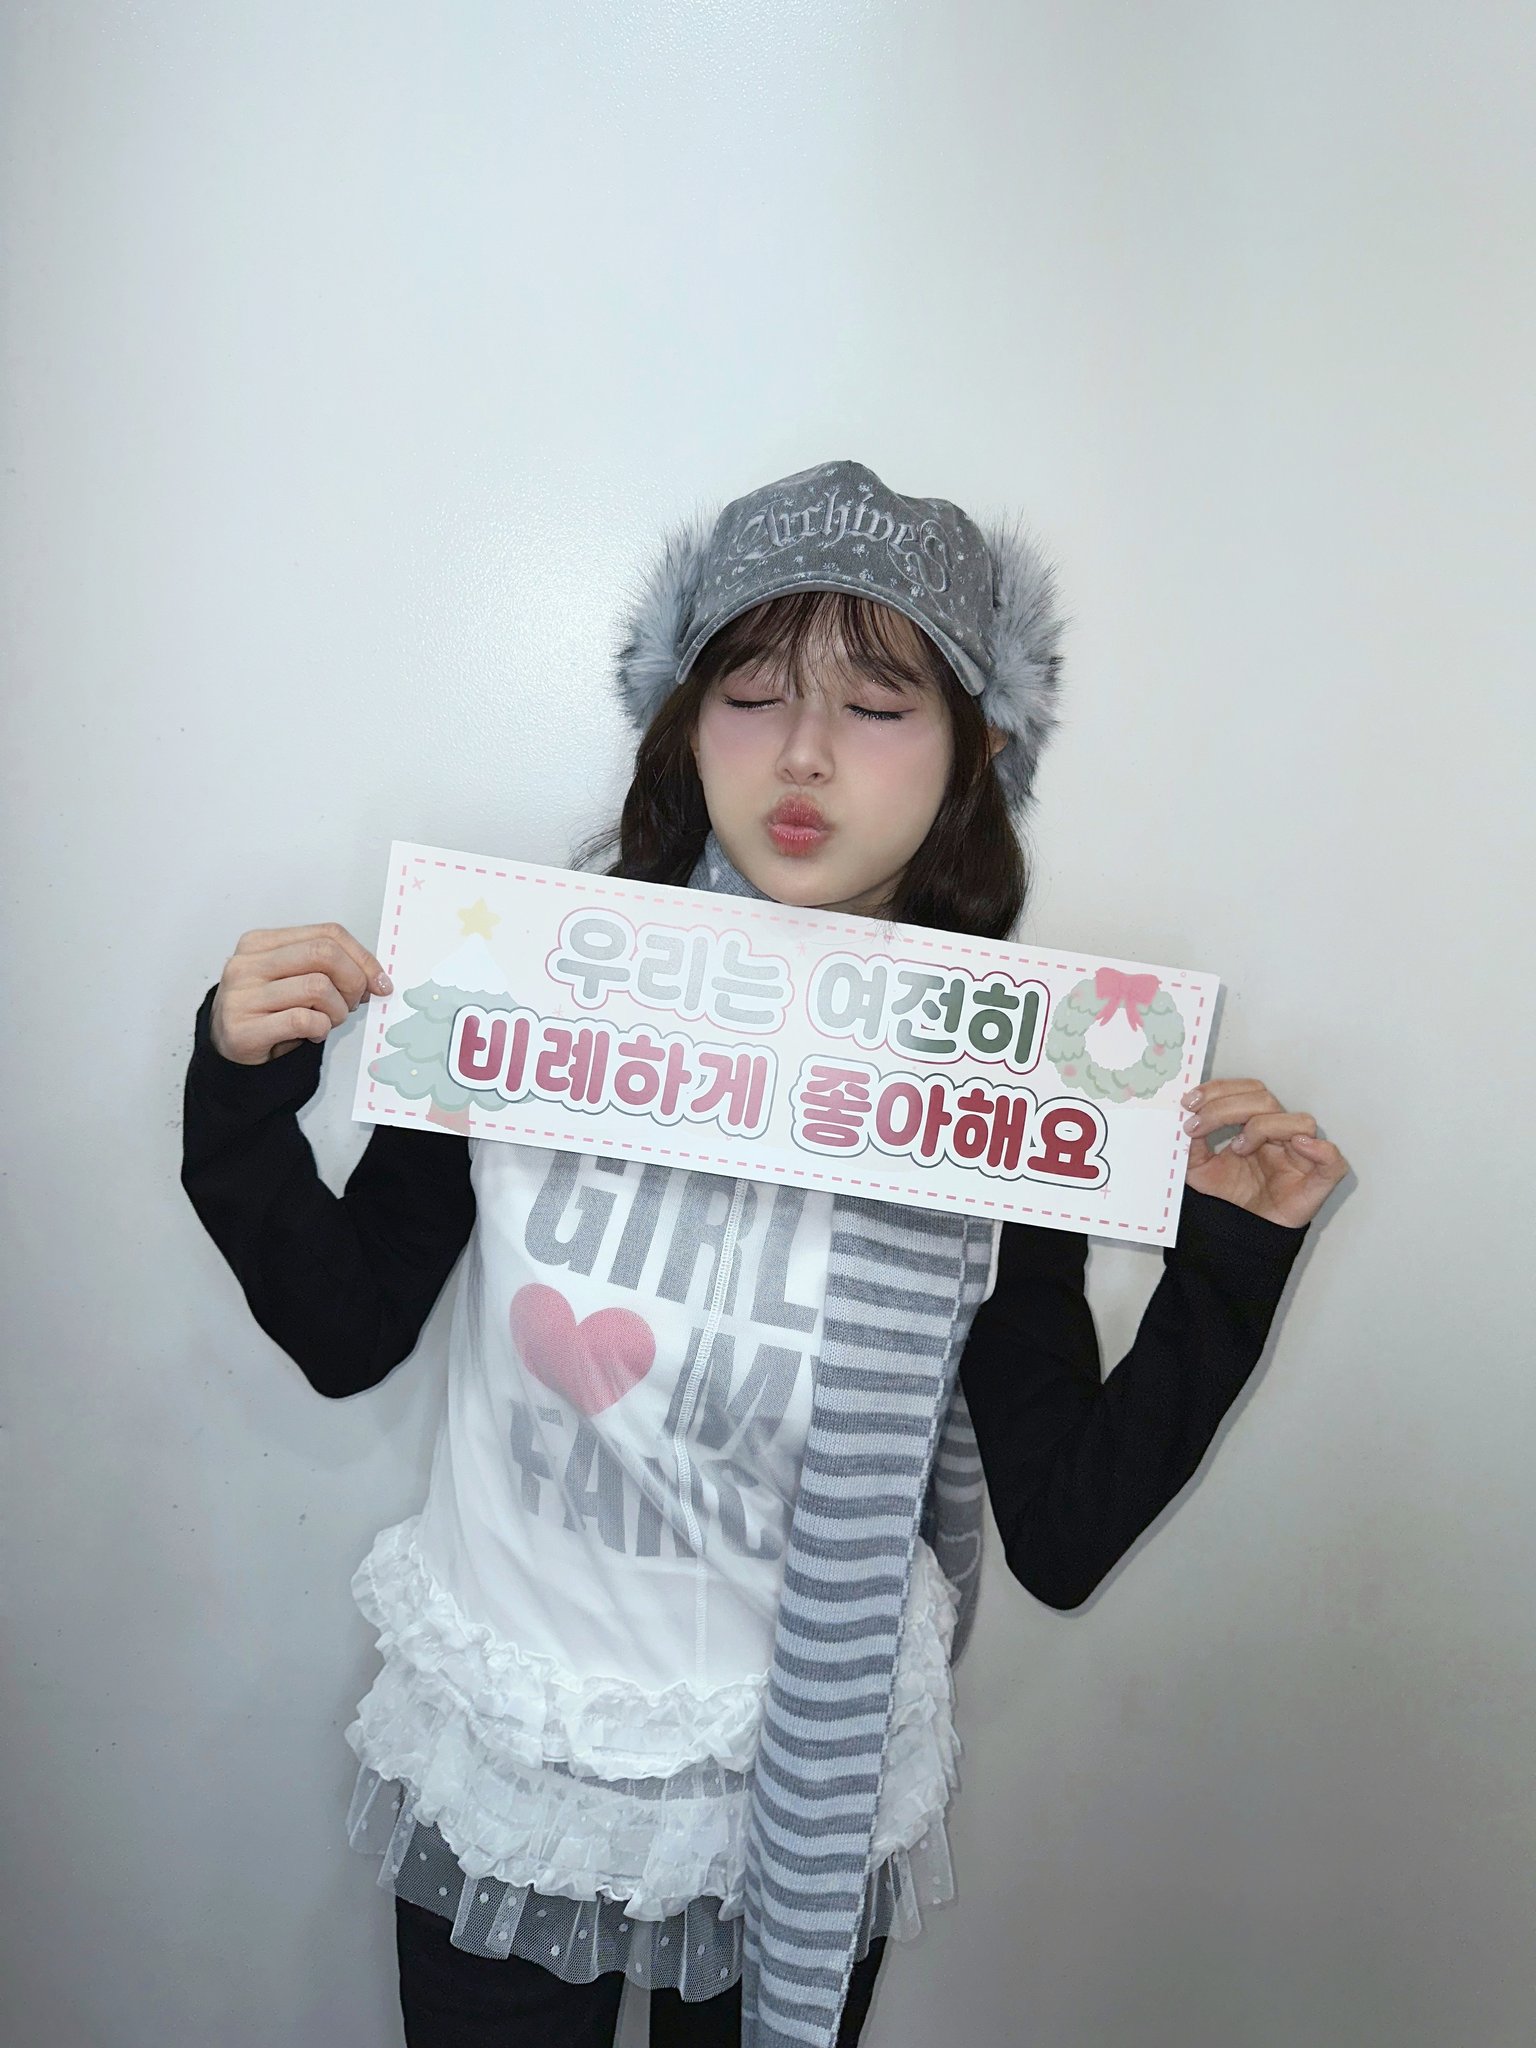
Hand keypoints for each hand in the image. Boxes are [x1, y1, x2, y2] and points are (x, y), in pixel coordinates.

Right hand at [211, 922, 392, 1064]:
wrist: (228, 1045)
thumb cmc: (268, 1009)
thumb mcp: (294, 977)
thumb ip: (327, 967)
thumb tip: (374, 977)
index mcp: (262, 942)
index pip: (327, 934)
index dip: (362, 958)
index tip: (379, 981)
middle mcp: (247, 963)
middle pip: (324, 954)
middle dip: (353, 981)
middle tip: (354, 1002)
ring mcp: (241, 995)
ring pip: (317, 987)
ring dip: (337, 1010)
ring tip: (329, 1020)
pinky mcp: (242, 1028)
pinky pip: (303, 1020)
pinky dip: (320, 1028)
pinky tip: (313, 1033)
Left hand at [1180, 1077, 1349, 1228]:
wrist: (1244, 1232)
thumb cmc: (1231, 1196)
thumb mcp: (1198, 1168)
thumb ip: (1191, 1144)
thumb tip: (1186, 1118)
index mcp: (1255, 1124)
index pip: (1246, 1091)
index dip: (1219, 1090)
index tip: (1189, 1102)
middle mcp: (1280, 1134)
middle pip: (1265, 1100)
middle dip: (1225, 1108)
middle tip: (1197, 1125)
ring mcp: (1301, 1155)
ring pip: (1298, 1121)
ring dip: (1263, 1126)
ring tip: (1238, 1148)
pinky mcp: (1317, 1180)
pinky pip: (1333, 1160)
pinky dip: (1321, 1150)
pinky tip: (1299, 1146)